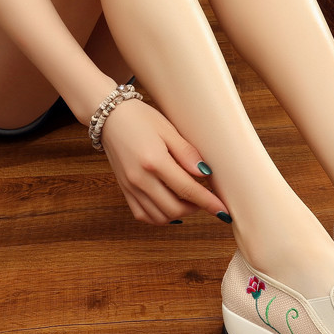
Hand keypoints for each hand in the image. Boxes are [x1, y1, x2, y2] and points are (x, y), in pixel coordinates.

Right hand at [101, 98, 230, 224]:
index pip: (188, 190)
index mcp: (154, 161)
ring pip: (159, 217)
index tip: (223, 211)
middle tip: (207, 199)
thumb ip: (187, 153)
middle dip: (195, 209)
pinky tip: (171, 208)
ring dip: (179, 214)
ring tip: (190, 201)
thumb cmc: (140, 118)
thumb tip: (206, 173)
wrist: (109, 116)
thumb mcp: (168, 129)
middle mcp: (140, 179)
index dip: (208, 203)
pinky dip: (160, 217)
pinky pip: (143, 215)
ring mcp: (130, 187)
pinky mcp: (124, 190)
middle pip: (174, 209)